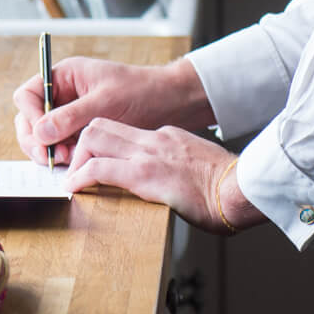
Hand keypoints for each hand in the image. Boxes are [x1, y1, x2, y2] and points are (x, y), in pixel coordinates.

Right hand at [12, 57, 211, 166]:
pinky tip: (75, 163)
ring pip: (42, 136)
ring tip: (69, 160)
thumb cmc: (141, 92)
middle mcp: (62, 95)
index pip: (28, 95)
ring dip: (49, 151)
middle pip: (29, 119)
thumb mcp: (105, 102)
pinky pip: (59, 146)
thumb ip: (71, 116)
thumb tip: (41, 132)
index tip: (43, 136)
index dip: (30, 117)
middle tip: (53, 158)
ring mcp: (69, 115)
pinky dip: (62, 156)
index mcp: (64, 76)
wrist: (170, 103)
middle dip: (37, 140)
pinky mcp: (79, 133)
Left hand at [66, 120, 262, 234]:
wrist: (241, 189)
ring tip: (72, 179)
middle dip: (83, 143)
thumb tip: (178, 184)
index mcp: (168, 137)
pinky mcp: (143, 175)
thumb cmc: (229, 187)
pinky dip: (80, 177)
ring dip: (77, 158)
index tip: (95, 159)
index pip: (125, 131)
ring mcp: (147, 154)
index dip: (104, 144)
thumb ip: (184, 168)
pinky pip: (99, 168)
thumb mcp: (203, 168)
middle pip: (102, 124)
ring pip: (94, 138)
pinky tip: (73, 189)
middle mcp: (154, 139)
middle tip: (76, 166)